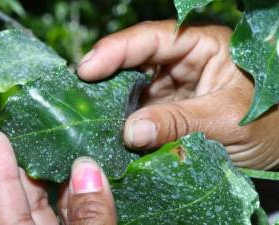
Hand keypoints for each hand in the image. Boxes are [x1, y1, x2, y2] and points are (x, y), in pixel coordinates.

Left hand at [0, 131, 116, 224]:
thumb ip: (89, 218)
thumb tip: (88, 169)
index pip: (5, 201)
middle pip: (30, 197)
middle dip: (39, 162)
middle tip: (46, 126)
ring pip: (59, 206)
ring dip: (70, 178)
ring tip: (79, 142)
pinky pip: (80, 219)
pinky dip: (87, 200)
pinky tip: (100, 178)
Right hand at [78, 20, 278, 169]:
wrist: (278, 149)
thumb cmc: (268, 123)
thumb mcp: (226, 120)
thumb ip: (179, 122)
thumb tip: (131, 131)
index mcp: (201, 46)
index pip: (153, 38)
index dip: (117, 49)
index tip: (87, 68)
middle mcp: (180, 63)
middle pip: (134, 60)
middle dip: (105, 74)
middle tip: (77, 91)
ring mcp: (170, 88)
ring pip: (131, 88)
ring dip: (110, 101)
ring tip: (86, 113)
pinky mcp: (164, 112)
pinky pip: (137, 113)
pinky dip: (122, 122)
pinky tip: (106, 130)